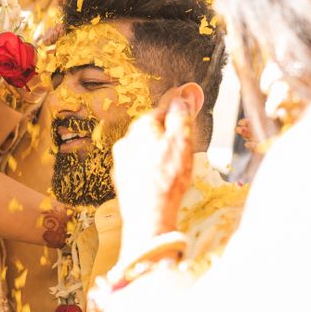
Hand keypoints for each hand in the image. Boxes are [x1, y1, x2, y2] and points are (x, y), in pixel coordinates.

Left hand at [111, 98, 193, 259]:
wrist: (148, 216)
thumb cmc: (167, 178)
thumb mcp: (182, 140)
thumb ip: (182, 114)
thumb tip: (184, 94)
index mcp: (140, 126)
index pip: (163, 110)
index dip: (179, 115)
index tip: (189, 118)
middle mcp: (126, 140)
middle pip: (153, 131)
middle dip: (169, 137)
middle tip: (185, 151)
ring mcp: (121, 161)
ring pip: (145, 150)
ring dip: (158, 155)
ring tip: (174, 171)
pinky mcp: (122, 180)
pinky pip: (140, 168)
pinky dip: (150, 171)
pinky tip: (161, 182)